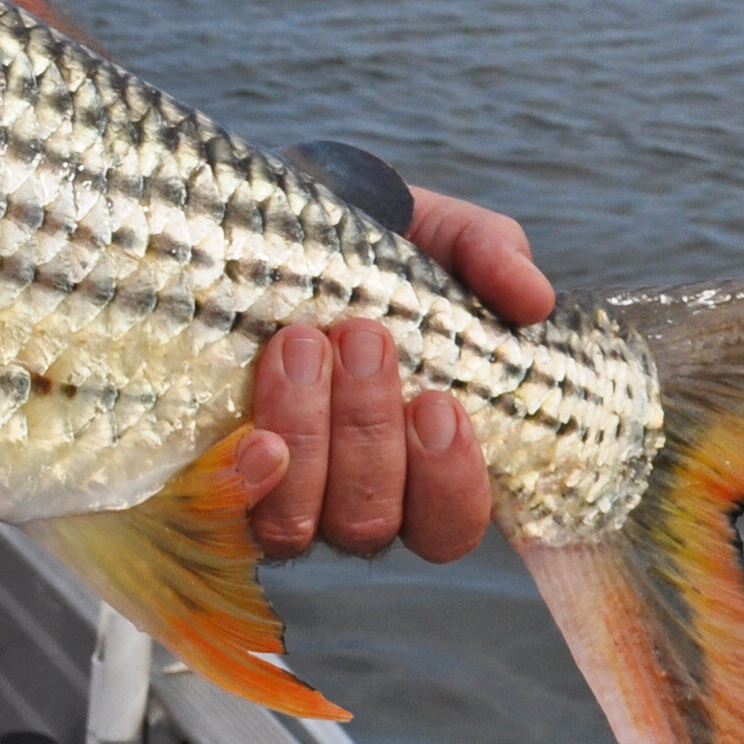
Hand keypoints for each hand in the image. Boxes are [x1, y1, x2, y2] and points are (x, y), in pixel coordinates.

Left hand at [234, 187, 557, 562]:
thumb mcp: (434, 234)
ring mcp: (278, 494)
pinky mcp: (210, 476)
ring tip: (300, 343)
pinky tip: (252, 439)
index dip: (450, 484)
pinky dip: (242, 483)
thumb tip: (533, 299)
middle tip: (361, 336)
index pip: (450, 524)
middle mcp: (349, 496)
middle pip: (372, 520)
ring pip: (299, 523)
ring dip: (307, 436)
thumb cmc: (362, 243)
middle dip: (368, 432)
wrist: (253, 219)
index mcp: (418, 459)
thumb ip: (489, 254)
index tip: (439, 404)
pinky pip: (224, 514)